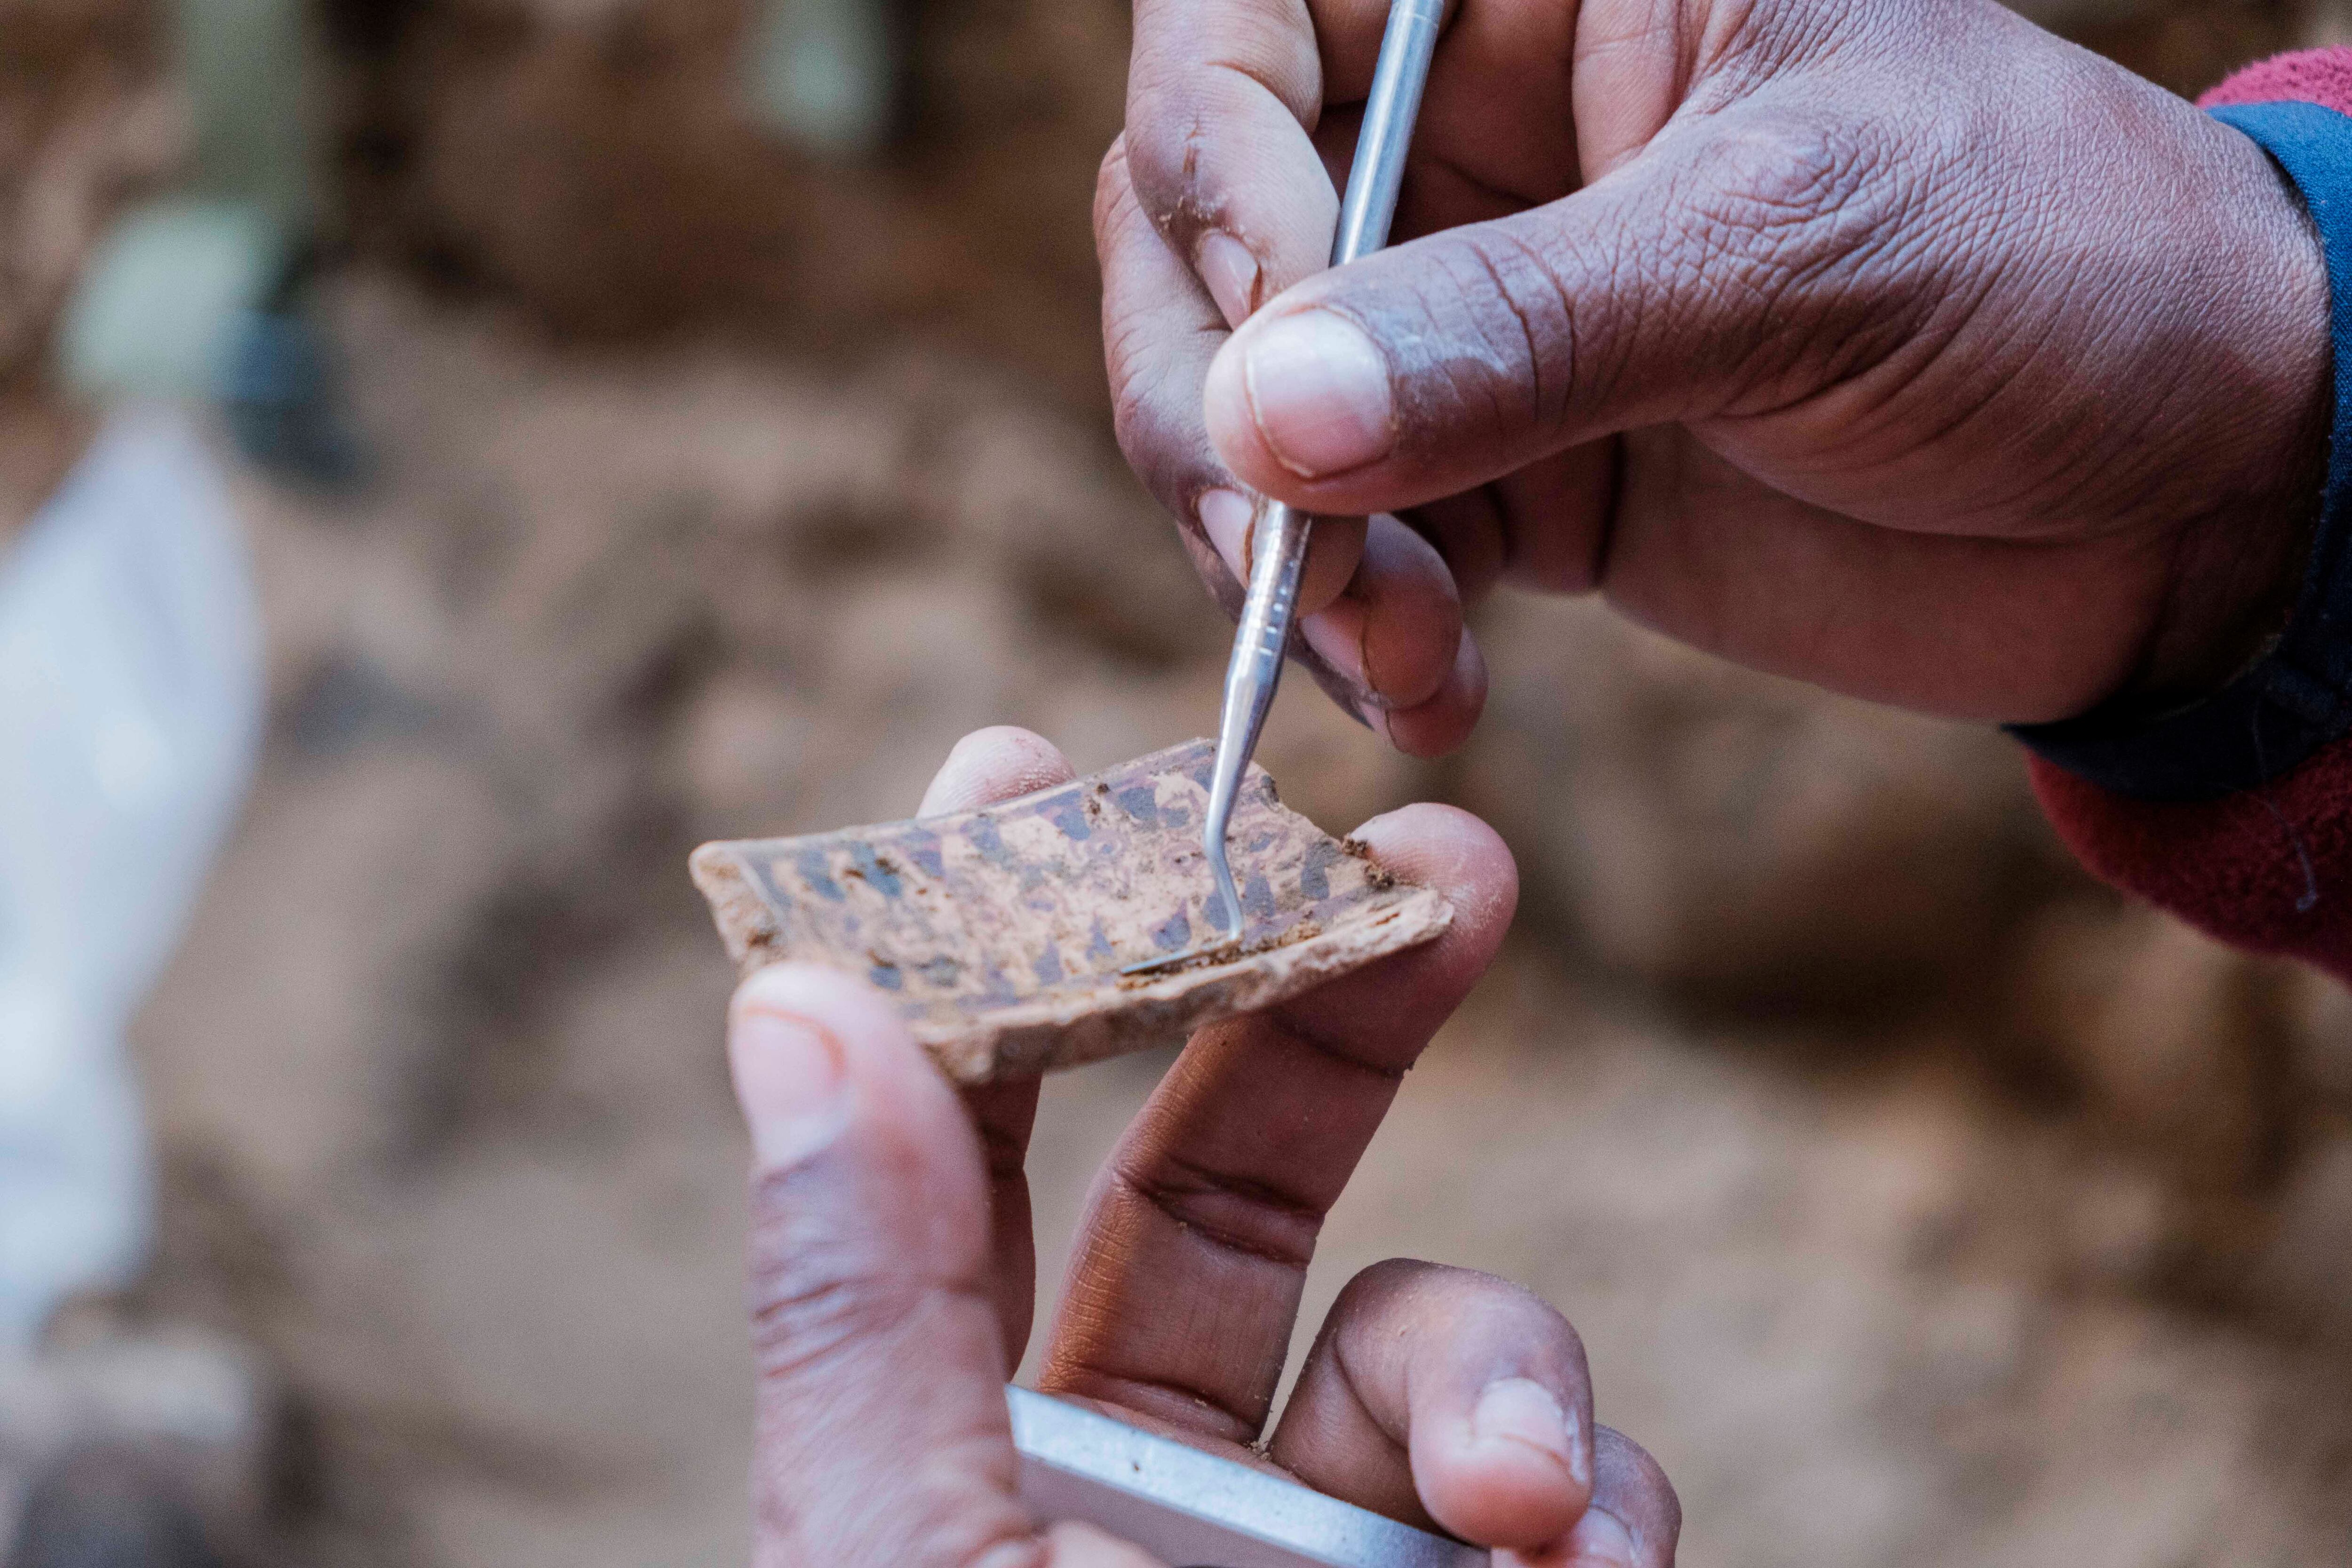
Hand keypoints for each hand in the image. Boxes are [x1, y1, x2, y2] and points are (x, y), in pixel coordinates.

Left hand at [727, 726, 1678, 1565]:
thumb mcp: (904, 1555)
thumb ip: (864, 1308)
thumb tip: (800, 1004)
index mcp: (958, 1443)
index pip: (973, 1153)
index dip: (1004, 953)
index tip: (1025, 762)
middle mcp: (1136, 1477)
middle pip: (1239, 1174)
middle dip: (1339, 1004)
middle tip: (1445, 855)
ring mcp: (1314, 1536)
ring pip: (1439, 1330)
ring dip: (1509, 1373)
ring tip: (1516, 1506)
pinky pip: (1571, 1482)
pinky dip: (1606, 1496)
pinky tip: (1576, 1567)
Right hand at [1100, 0, 2329, 740]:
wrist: (2182, 483)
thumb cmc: (2048, 264)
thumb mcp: (1793, 252)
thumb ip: (1520, 329)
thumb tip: (1266, 419)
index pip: (1247, 22)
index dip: (1215, 170)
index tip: (1283, 336)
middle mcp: (1472, 139)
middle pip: (1195, 229)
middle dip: (1210, 402)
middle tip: (1279, 554)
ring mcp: (1469, 316)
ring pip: (1242, 405)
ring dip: (1273, 550)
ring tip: (1394, 653)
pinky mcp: (1495, 474)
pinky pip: (1343, 544)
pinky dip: (1353, 631)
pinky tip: (1430, 692)